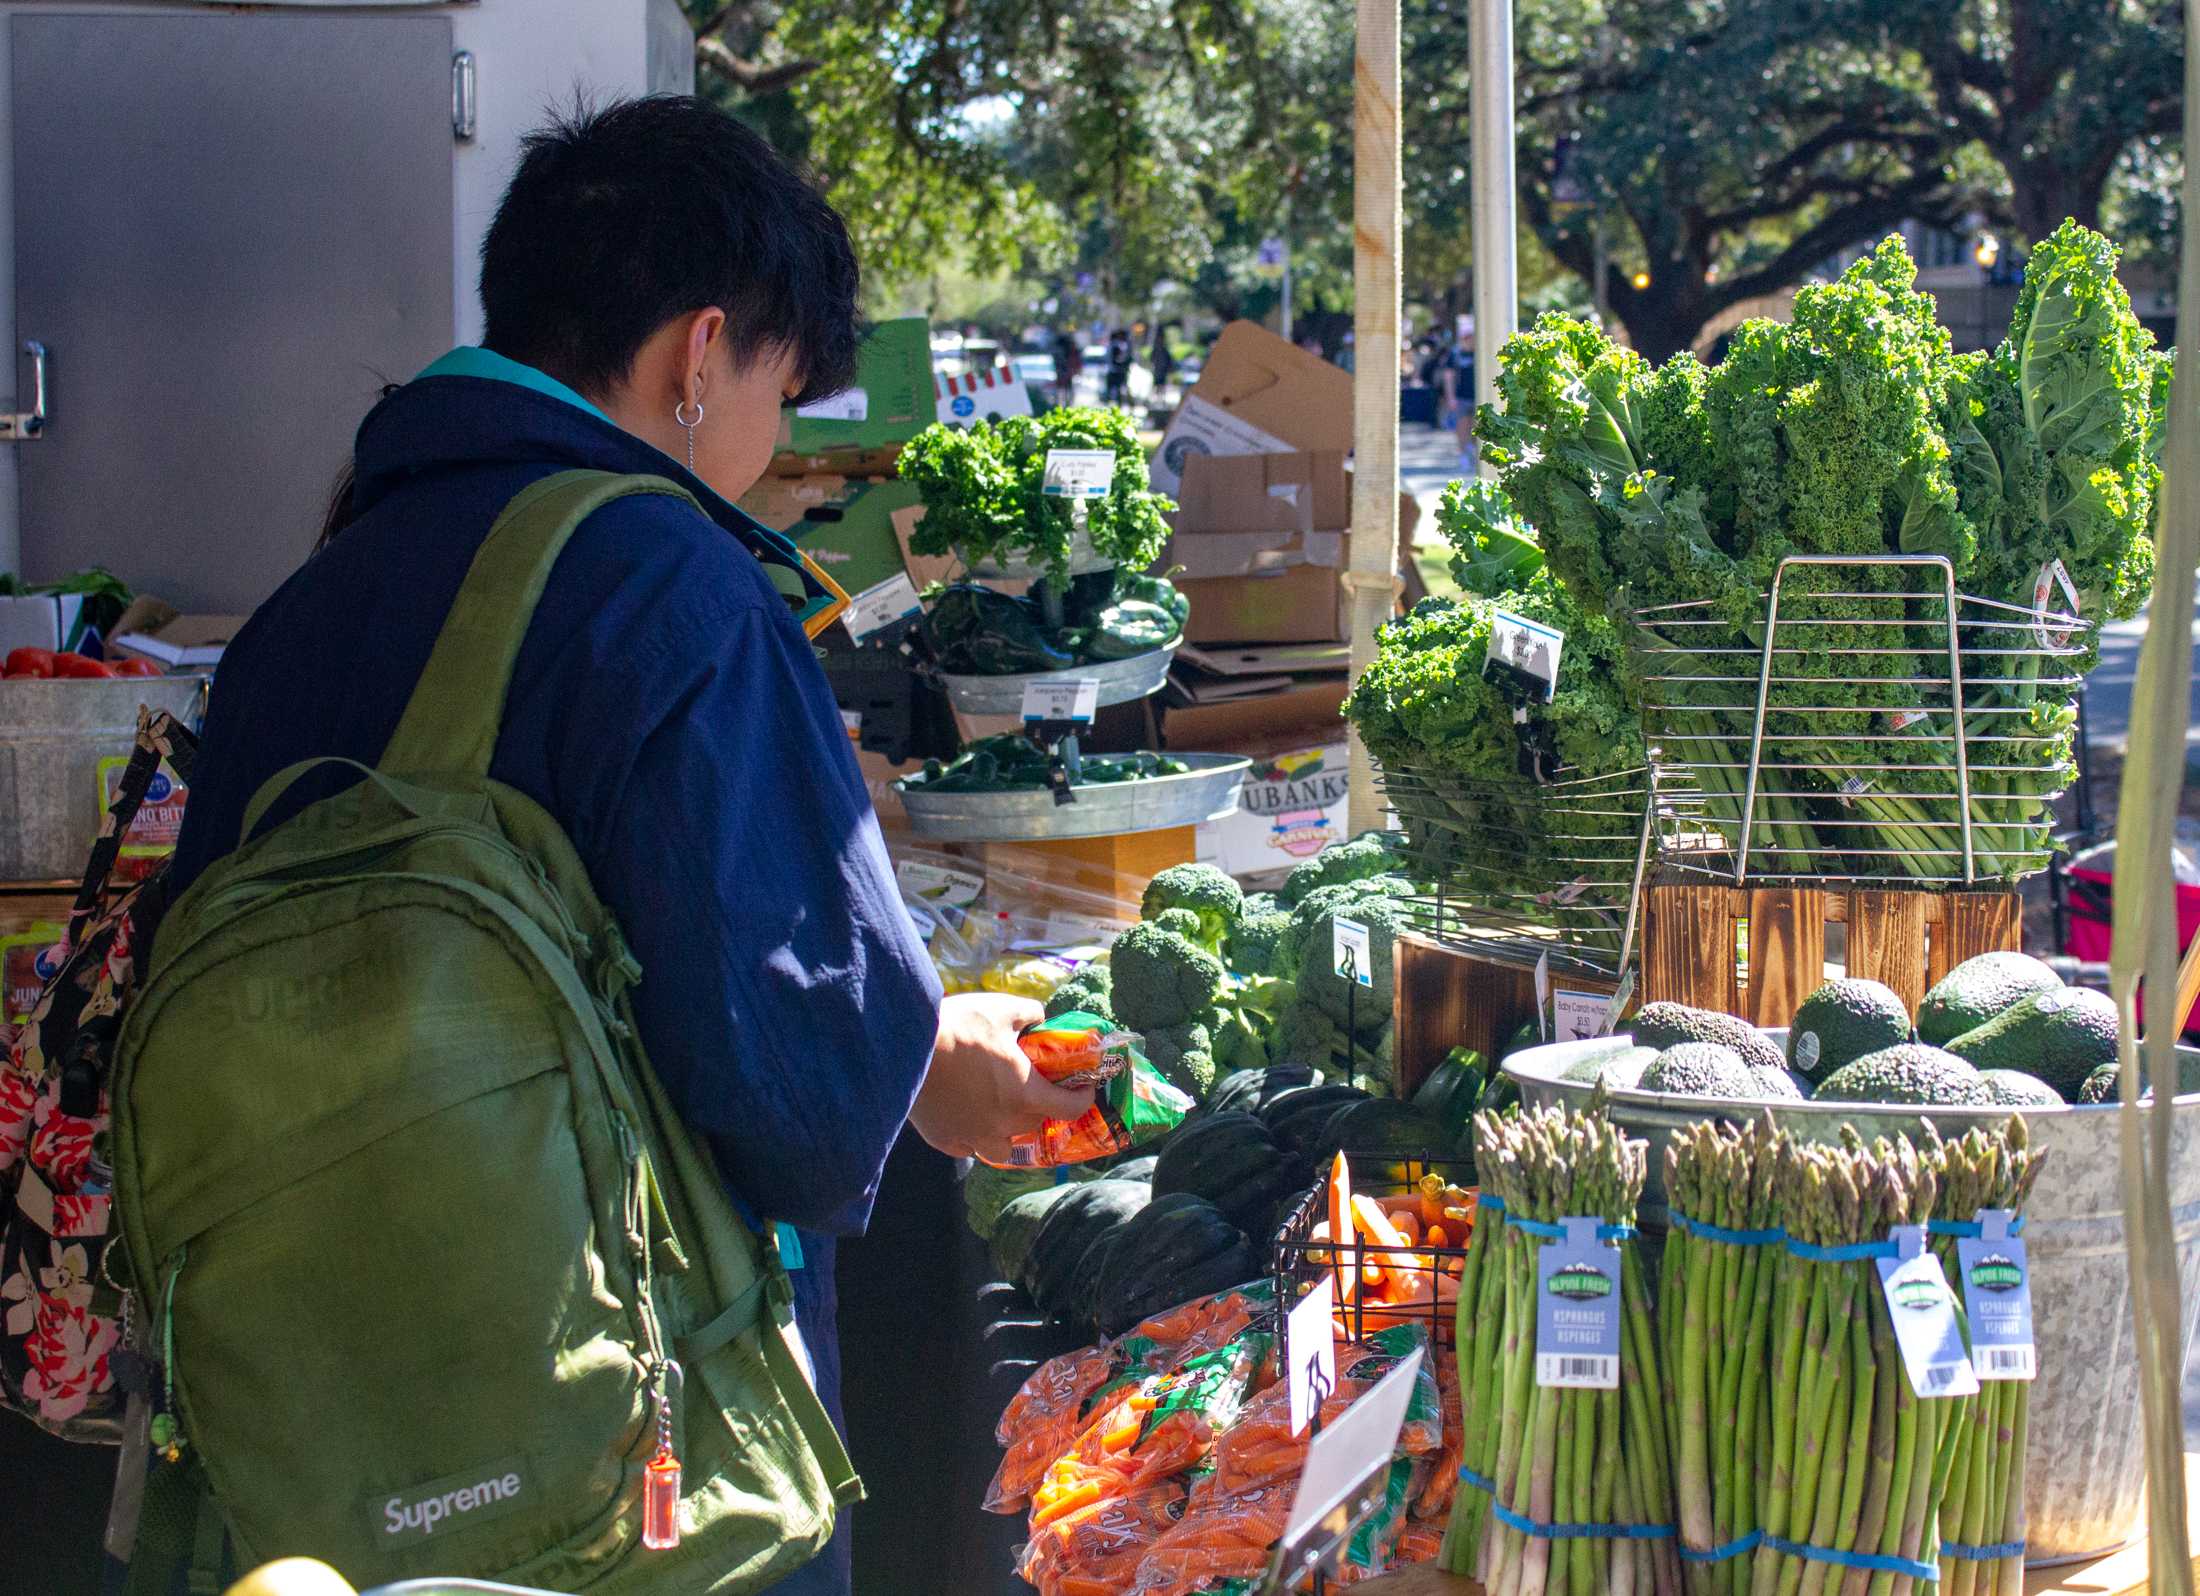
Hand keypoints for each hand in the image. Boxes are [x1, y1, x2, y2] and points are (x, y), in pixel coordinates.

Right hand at [910, 992, 1093, 1163]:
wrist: (903, 1047)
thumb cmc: (958, 1026)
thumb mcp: (1001, 1008)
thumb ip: (1029, 1013)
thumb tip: (1040, 1017)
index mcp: (1024, 1093)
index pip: (1069, 1108)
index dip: (1082, 1098)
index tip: (1083, 1088)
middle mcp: (1003, 1123)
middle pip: (1035, 1124)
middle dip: (1040, 1107)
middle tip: (1032, 1087)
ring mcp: (973, 1136)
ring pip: (1003, 1147)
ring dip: (1009, 1132)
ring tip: (1000, 1112)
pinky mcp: (945, 1141)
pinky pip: (969, 1147)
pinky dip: (973, 1136)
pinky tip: (967, 1118)